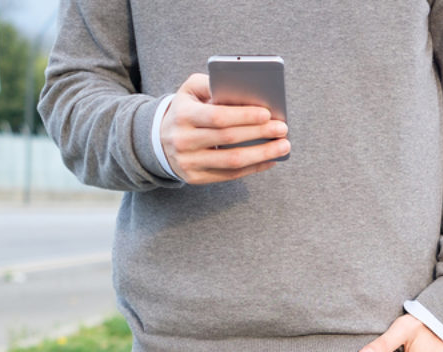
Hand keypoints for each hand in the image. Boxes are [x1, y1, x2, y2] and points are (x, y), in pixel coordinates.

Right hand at [159, 73, 289, 183]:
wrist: (159, 140)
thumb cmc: (185, 110)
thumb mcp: (189, 90)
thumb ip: (211, 84)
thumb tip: (241, 89)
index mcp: (182, 115)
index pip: (217, 116)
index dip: (244, 116)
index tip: (267, 113)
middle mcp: (183, 140)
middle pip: (229, 138)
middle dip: (260, 133)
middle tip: (283, 128)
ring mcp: (188, 161)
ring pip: (232, 161)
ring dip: (263, 154)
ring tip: (283, 146)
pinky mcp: (195, 177)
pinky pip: (230, 175)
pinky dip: (254, 168)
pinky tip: (271, 159)